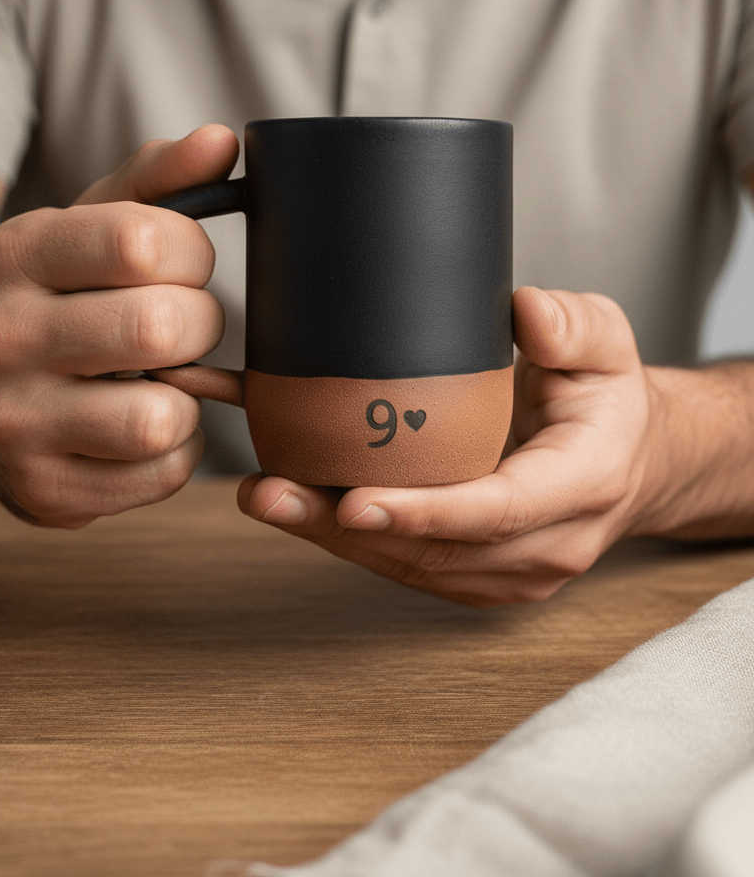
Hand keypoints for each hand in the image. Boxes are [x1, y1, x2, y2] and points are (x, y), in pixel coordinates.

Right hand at [0, 125, 238, 527]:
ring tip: (160, 383)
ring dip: (186, 399)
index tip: (183, 266)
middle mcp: (3, 338)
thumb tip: (223, 141)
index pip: (144, 241)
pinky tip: (142, 428)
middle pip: (162, 327)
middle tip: (179, 328)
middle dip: (198, 325)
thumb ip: (157, 180)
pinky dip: (174, 451)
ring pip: (162, 417)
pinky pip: (162, 474)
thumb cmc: (53, 298)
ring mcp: (15, 423)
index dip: (193, 254)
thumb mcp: (87, 227)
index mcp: (19, 255)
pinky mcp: (43, 491)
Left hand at [238, 287, 657, 605]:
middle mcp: (544, 545)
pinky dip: (341, 535)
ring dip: (327, 536)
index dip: (423, 511)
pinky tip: (289, 500)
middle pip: (433, 550)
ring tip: (262, 494)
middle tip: (268, 492)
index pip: (496, 510)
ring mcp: (507, 573)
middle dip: (342, 528)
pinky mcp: (473, 575)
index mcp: (581, 485)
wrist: (628, 458)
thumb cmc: (607, 398)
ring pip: (406, 565)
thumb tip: (525, 313)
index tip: (352, 502)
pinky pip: (401, 562)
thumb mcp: (608, 344)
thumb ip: (572, 327)